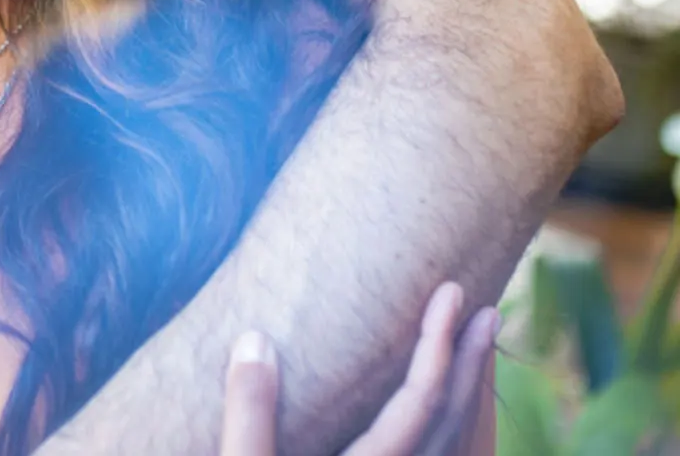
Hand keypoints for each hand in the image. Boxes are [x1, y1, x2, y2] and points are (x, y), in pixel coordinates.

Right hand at [218, 282, 499, 455]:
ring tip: (474, 353)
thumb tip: (255, 337)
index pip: (420, 406)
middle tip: (483, 308)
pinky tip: (445, 422)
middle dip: (469, 364)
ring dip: (469, 400)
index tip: (450, 293)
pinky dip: (456, 439)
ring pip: (457, 454)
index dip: (439, 345)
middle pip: (453, 427)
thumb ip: (250, 417)